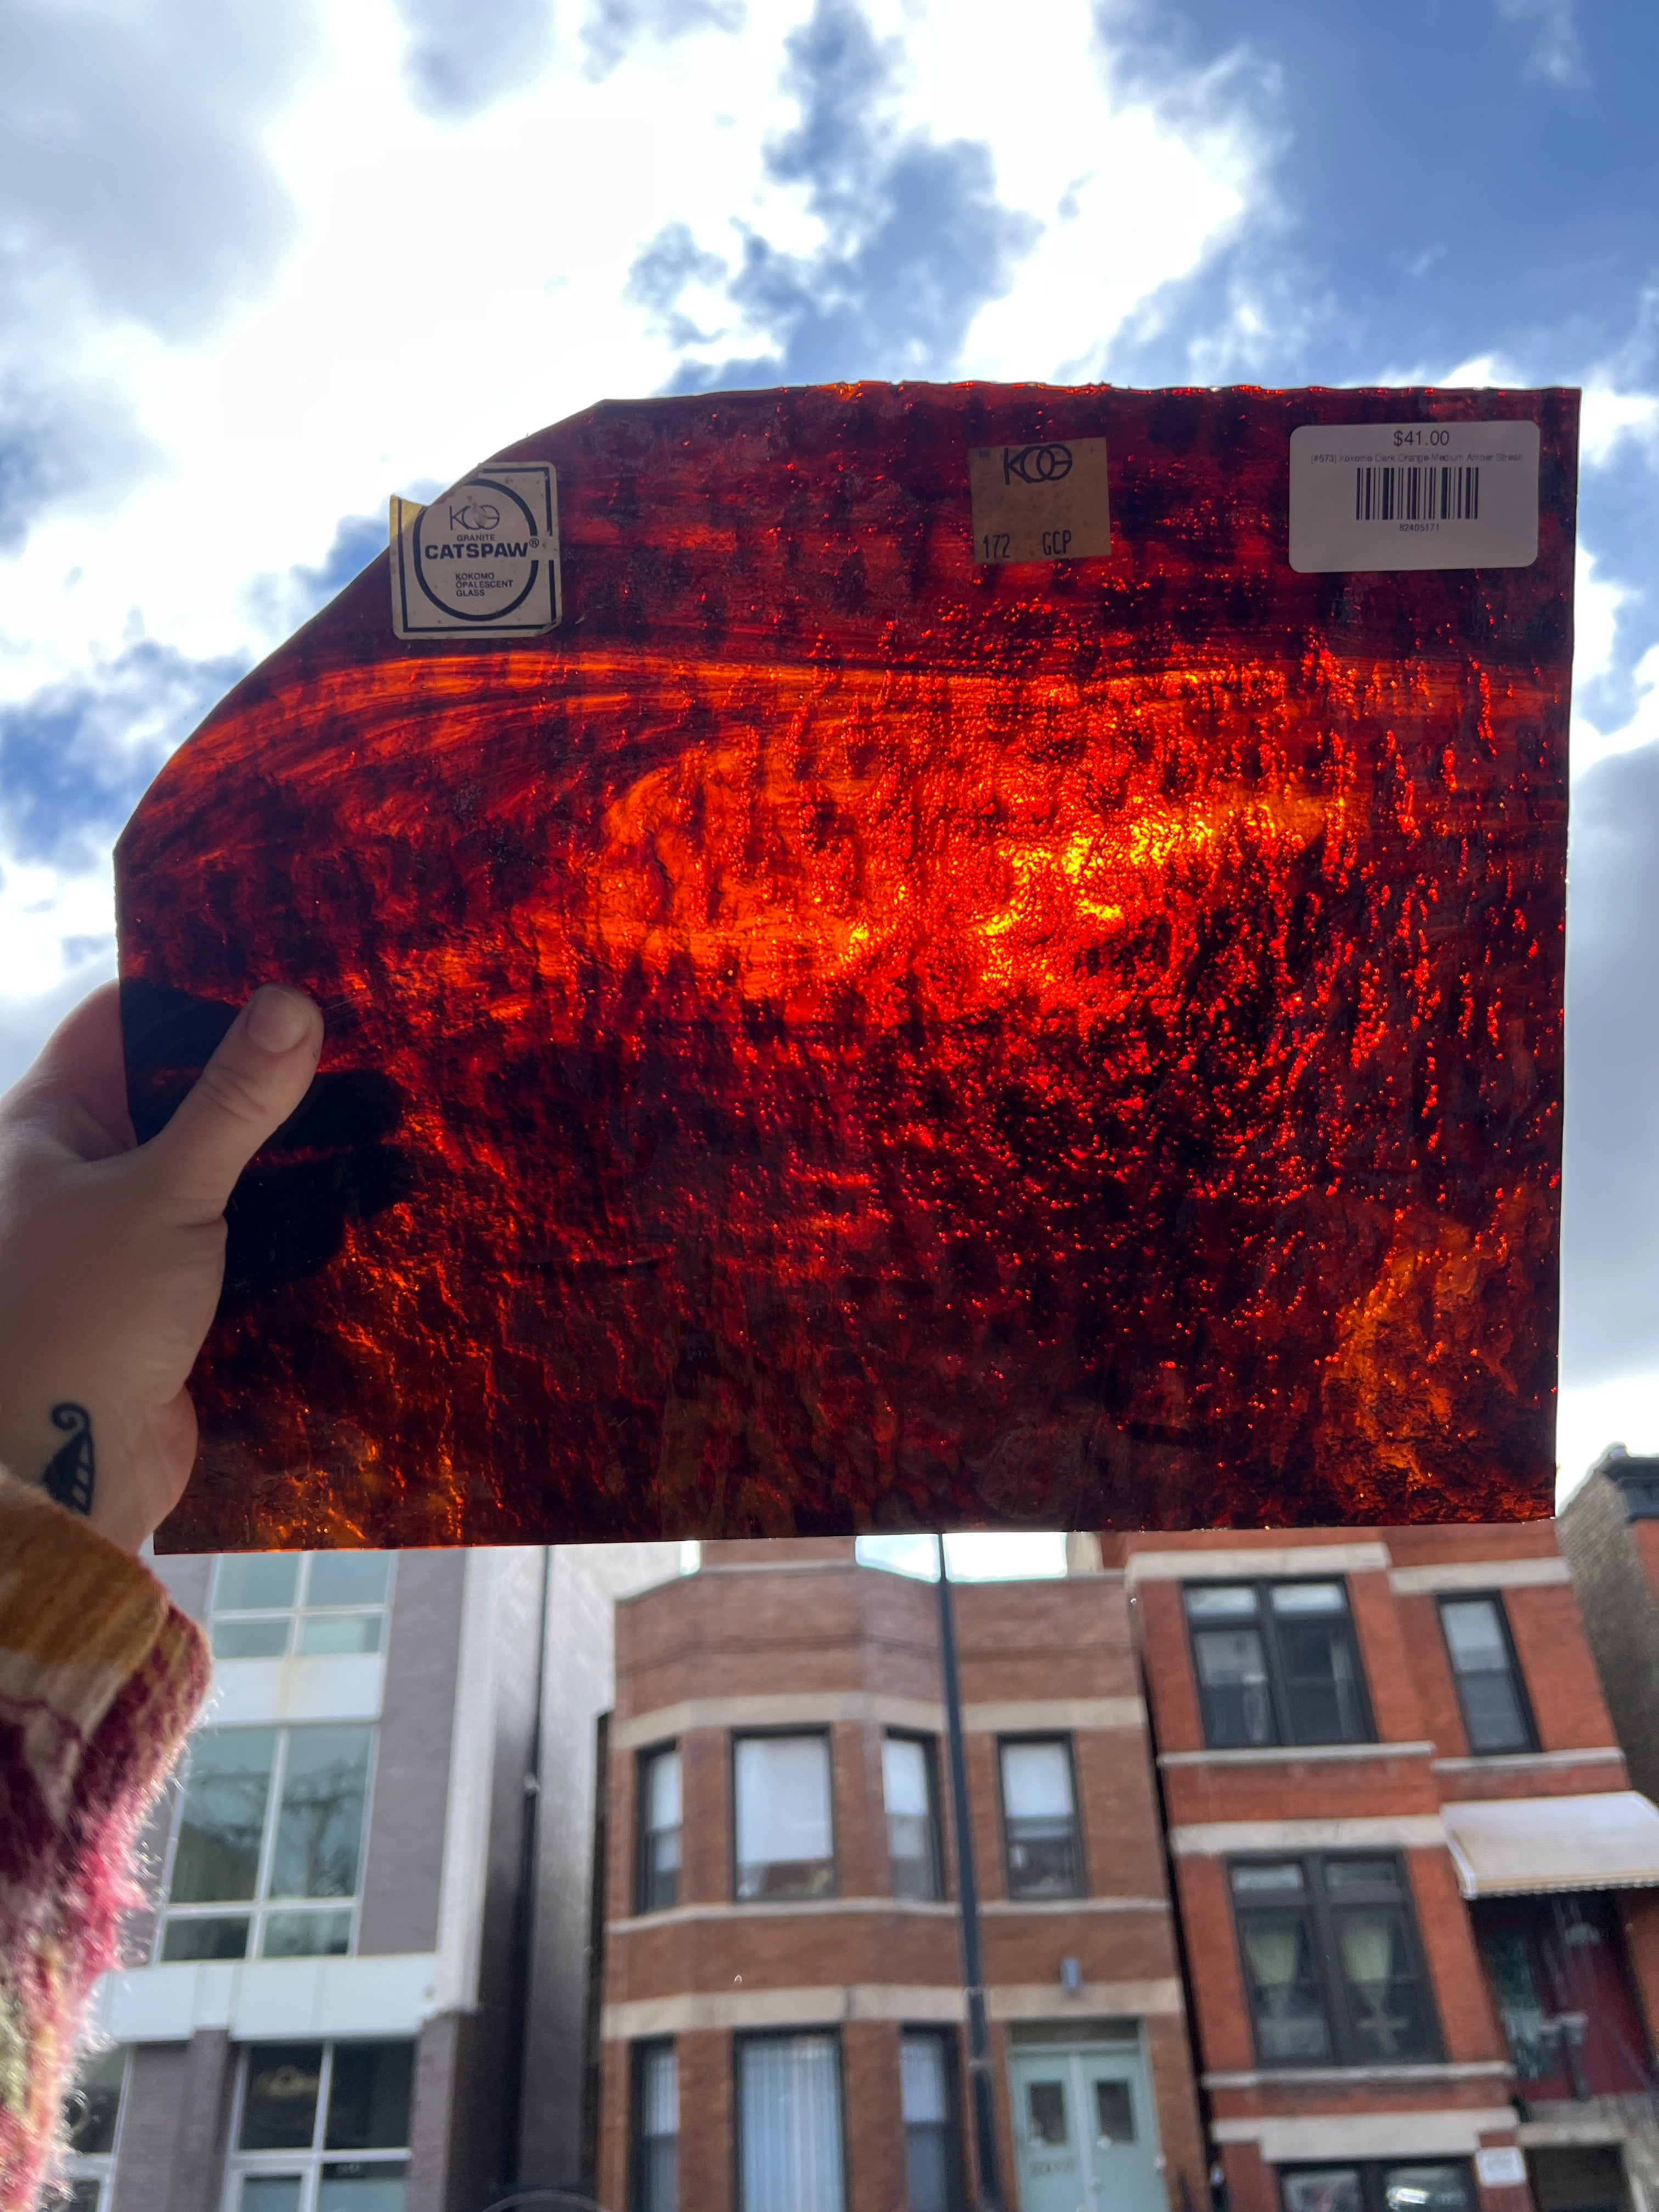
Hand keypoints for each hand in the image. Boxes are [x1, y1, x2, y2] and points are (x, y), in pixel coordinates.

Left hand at [0, 981, 323, 1551]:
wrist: (61, 1482)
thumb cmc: (79, 1319)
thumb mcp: (162, 1193)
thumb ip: (232, 1102)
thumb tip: (293, 1001)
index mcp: (46, 1127)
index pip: (122, 1022)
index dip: (199, 991)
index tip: (289, 970)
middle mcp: (79, 1173)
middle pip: (184, 1095)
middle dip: (272, 1078)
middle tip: (368, 1043)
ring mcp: (126, 1238)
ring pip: (221, 1171)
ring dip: (297, 1154)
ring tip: (394, 1117)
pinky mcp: (171, 1300)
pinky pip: (241, 1240)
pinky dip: (296, 1223)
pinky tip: (369, 1203)